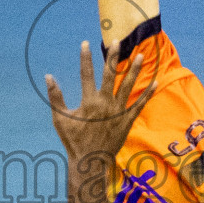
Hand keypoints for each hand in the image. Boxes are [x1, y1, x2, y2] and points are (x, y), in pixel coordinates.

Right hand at [45, 42, 153, 179]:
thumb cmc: (73, 140)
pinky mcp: (127, 121)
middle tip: (117, 41)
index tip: (86, 43)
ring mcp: (118, 112)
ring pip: (128, 86)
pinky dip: (147, 94)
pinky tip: (155, 82)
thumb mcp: (60, 118)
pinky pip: (139, 105)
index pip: (86, 74)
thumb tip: (48, 77)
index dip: (86, 58)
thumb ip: (55, 96)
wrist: (90, 161)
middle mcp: (105, 104)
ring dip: (134, 70)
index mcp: (88, 102)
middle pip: (111, 75)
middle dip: (113, 56)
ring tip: (140, 56)